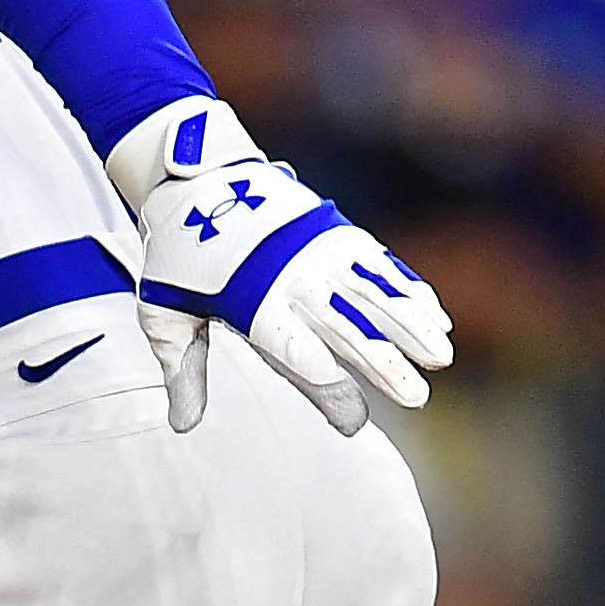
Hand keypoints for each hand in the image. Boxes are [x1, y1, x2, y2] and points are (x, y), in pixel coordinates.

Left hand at [109, 97, 452, 435]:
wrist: (195, 179)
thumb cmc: (177, 256)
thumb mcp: (162, 313)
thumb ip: (182, 369)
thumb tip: (182, 426)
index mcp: (253, 304)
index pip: (299, 357)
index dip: (330, 391)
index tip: (355, 423)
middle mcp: (293, 278)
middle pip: (348, 328)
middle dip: (386, 364)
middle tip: (418, 397)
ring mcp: (319, 251)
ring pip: (376, 293)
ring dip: (413, 325)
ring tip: (442, 356)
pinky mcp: (336, 231)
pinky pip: (382, 264)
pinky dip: (410, 291)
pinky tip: (437, 317)